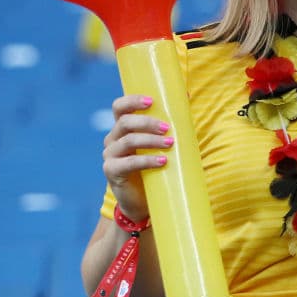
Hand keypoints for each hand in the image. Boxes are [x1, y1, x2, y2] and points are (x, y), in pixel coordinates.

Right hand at [101, 94, 172, 221]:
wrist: (143, 200)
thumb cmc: (155, 167)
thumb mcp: (159, 144)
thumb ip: (167, 124)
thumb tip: (186, 96)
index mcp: (122, 128)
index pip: (120, 107)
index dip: (132, 100)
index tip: (152, 101)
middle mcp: (112, 139)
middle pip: (125, 122)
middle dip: (147, 122)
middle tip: (168, 128)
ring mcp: (110, 156)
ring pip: (128, 141)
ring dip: (151, 140)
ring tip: (170, 143)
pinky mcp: (112, 172)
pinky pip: (128, 163)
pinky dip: (147, 160)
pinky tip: (163, 161)